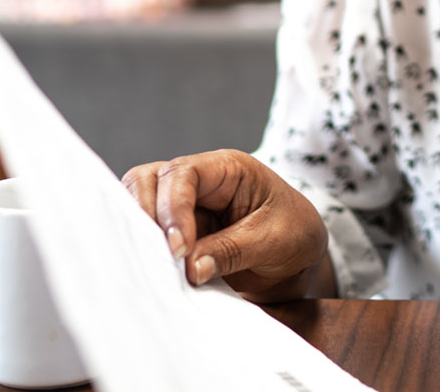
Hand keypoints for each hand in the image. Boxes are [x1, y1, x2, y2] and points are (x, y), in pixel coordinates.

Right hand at [122, 149, 335, 301]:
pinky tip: (150, 271)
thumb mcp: (273, 241)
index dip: (173, 208)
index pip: (184, 173)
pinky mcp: (178, 232)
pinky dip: (143, 249)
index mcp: (228, 169)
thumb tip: (190, 267)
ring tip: (152, 266)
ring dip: (140, 233)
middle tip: (160, 258)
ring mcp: (185, 206)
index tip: (179, 248)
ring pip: (139, 204)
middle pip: (149, 181)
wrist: (300, 258)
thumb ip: (232, 251)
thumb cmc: (294, 235)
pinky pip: (148, 233)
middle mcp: (200, 181)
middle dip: (146, 217)